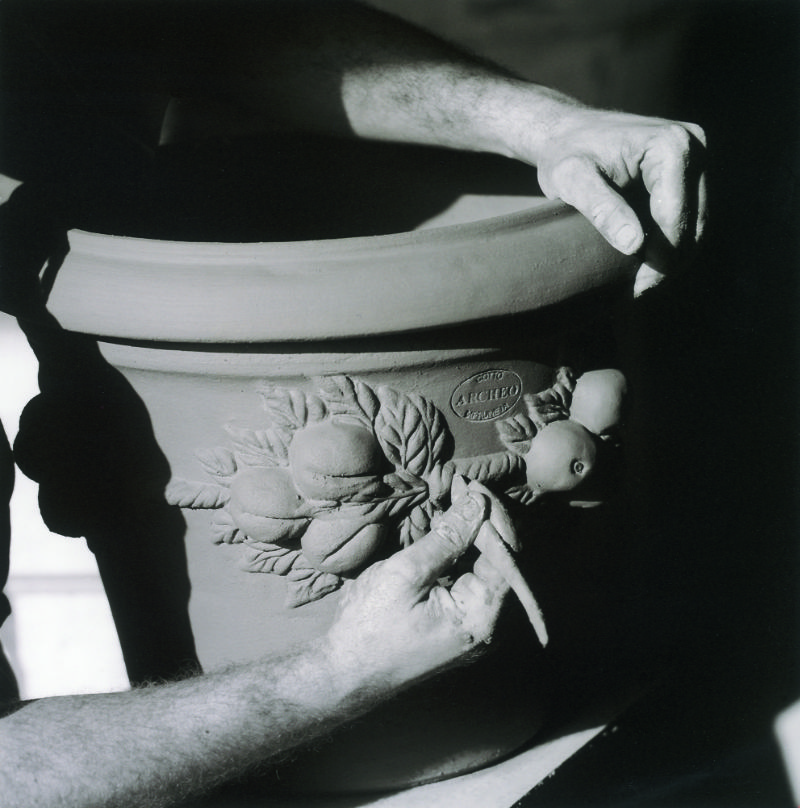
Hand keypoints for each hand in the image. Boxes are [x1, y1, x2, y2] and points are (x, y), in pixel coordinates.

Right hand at [323, 480, 511, 692]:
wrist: (343, 673)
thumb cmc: (370, 627)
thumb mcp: (407, 574)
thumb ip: (448, 537)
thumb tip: (477, 503)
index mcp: (482, 615)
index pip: (507, 553)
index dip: (491, 515)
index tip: (469, 485)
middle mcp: (487, 623)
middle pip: (500, 560)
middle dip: (482, 521)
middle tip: (458, 487)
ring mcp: (473, 625)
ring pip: (484, 567)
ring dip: (471, 533)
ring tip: (452, 501)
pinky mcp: (456, 622)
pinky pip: (469, 579)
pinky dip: (460, 552)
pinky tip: (443, 531)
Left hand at [534, 107, 706, 295]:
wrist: (567, 132)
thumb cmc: (564, 154)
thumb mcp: (572, 180)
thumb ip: (602, 209)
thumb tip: (635, 244)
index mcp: (671, 147)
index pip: (676, 217)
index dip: (659, 259)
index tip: (634, 290)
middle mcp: (694, 147)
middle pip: (694, 224)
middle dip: (668, 264)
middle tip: (636, 294)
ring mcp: (697, 159)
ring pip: (696, 225)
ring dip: (672, 258)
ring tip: (638, 286)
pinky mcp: (690, 172)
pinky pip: (688, 217)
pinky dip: (670, 244)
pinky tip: (644, 265)